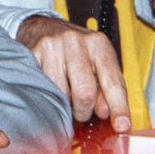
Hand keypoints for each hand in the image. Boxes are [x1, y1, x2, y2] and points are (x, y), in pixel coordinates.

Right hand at [16, 15, 130, 132]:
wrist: (41, 27)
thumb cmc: (74, 49)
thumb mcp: (98, 63)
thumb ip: (107, 88)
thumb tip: (106, 113)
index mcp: (98, 44)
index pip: (112, 82)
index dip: (119, 107)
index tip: (122, 126)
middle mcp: (75, 42)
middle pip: (85, 93)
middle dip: (84, 111)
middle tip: (82, 110)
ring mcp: (52, 47)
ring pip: (62, 95)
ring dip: (65, 106)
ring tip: (66, 97)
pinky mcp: (32, 54)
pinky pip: (43, 89)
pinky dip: (49, 97)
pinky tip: (51, 90)